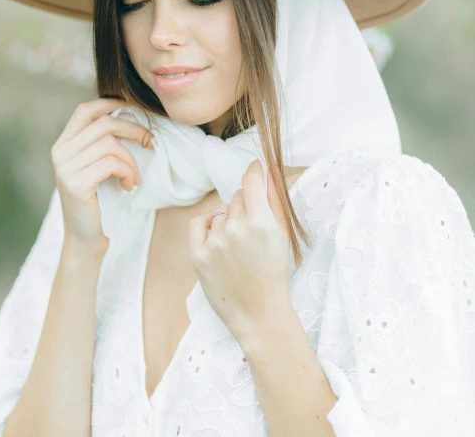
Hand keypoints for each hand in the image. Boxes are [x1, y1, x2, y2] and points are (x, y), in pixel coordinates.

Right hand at [50, 98, 153, 252]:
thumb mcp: (96, 166)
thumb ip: (102, 142)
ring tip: (134, 177)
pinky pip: (112, 163)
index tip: (136, 109)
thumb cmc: (98, 201)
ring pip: (110, 144)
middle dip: (133, 129)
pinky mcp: (76, 183)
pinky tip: (128, 186)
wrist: (84, 239)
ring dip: (131, 160)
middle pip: (103, 123)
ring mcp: (65, 167)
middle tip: (151, 142)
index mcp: (63, 144)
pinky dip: (128, 172)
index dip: (112, 103)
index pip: (86, 109)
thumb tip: (132, 114)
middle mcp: (60, 152)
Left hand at [188, 159, 291, 340]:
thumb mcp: (282, 235)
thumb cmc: (274, 273)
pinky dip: (208, 226)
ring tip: (239, 246)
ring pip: (221, 212)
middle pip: (238, 197)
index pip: (251, 179)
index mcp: (261, 222)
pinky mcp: (198, 255)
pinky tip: (218, 240)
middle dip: (247, 207)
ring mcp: (215, 242)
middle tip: (254, 231)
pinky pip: (200, 222)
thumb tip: (267, 170)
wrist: (259, 313)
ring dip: (229, 221)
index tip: (256, 168)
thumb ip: (275, 200)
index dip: (255, 170)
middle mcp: (237, 229)